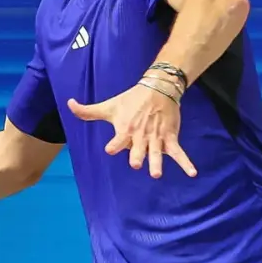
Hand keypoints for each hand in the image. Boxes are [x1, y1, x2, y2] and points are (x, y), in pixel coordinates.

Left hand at [66, 82, 197, 178]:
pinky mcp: (170, 138)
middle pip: (138, 149)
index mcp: (125, 130)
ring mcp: (156, 138)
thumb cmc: (131, 100)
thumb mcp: (109, 105)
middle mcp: (141, 136)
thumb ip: (88, 111)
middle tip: (137, 163)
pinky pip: (179, 153)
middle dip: (138, 156)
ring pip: (157, 153)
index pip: (118, 141)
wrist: (158, 89)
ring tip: (156, 173)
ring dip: (157, 162)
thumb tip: (68, 104)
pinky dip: (186, 163)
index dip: (115, 145)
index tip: (111, 148)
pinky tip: (193, 173)